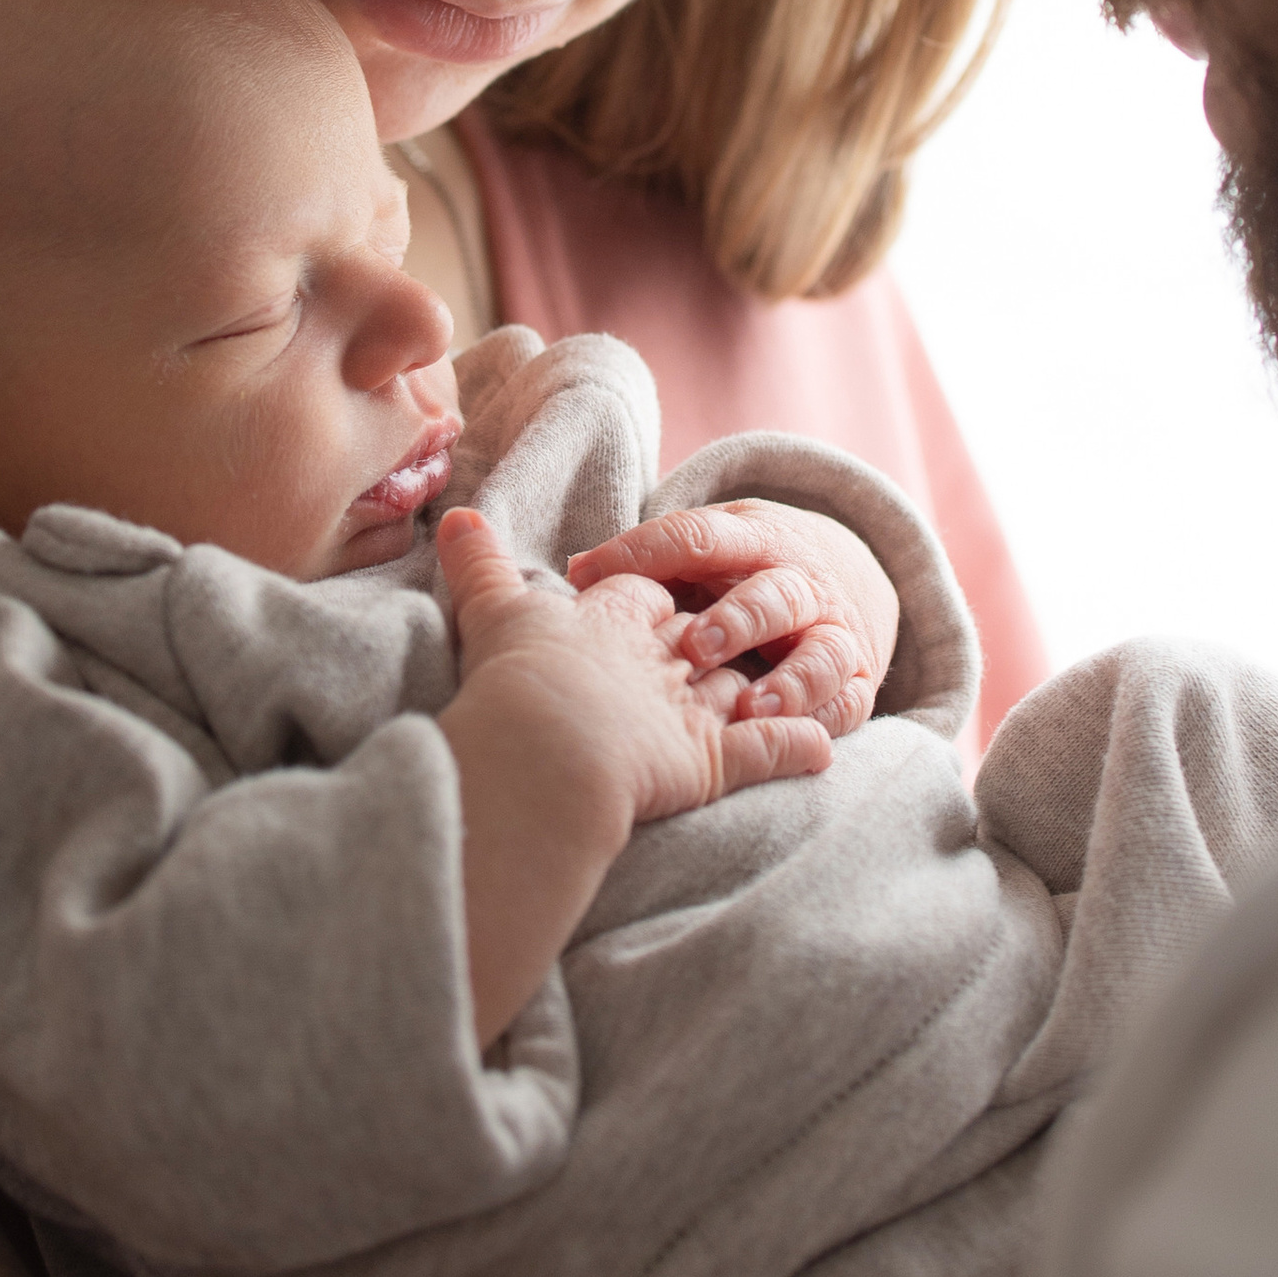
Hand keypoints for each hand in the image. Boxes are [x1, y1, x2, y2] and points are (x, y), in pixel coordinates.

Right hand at [437, 512, 832, 1046]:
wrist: (548, 748)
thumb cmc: (519, 679)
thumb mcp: (493, 614)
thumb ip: (479, 568)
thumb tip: (453, 516)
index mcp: (618, 618)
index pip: (645, 592)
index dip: (651, 590)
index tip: (656, 594)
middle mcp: (664, 657)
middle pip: (706, 634)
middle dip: (724, 634)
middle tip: (728, 644)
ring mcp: (695, 709)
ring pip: (747, 690)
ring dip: (772, 691)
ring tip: (788, 693)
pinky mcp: (717, 760)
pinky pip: (771, 750)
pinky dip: (799, 749)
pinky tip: (823, 753)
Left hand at [567, 499, 898, 737]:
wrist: (850, 574)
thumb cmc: (751, 568)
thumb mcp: (713, 547)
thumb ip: (656, 558)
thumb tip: (577, 573)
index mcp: (755, 541)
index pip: (700, 538)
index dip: (643, 553)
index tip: (587, 575)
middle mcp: (801, 584)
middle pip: (775, 596)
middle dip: (738, 620)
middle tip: (695, 646)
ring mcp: (835, 632)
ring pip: (821, 653)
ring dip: (790, 681)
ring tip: (752, 707)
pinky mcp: (857, 679)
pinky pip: (848, 703)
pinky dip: (824, 719)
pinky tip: (794, 736)